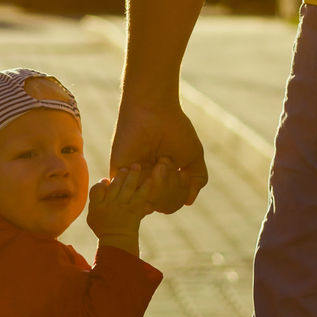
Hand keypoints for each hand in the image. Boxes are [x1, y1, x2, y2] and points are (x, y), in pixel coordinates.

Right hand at [87, 164, 154, 250]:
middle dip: (121, 175)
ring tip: (136, 166)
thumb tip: (105, 180)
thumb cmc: (104, 227)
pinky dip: (145, 187)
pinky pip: (141, 196)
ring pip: (128, 187)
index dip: (102, 183)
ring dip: (133, 176)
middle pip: (115, 185)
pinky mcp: (135, 210)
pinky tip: (149, 180)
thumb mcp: (92, 214)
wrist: (117, 241)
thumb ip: (96, 197)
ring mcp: (123, 206)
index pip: (97, 190)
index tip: (107, 180)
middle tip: (126, 167)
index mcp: (98, 205)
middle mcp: (111, 204)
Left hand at [110, 97, 207, 211]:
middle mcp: (147, 180)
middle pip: (162, 206)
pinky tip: (146, 165)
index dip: (181, 192)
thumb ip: (197, 180)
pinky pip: (132, 195)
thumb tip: (188, 202)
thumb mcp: (192, 157)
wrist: (154, 110)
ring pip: (149, 202)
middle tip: (167, 162)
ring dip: (161, 185)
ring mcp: (133, 178)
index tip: (183, 171)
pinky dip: (145, 183)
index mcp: (163, 179)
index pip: (172, 203)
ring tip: (161, 161)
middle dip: (172, 188)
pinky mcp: (119, 173)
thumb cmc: (174, 128)